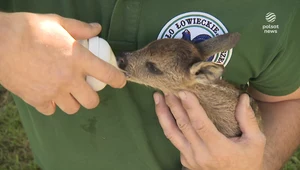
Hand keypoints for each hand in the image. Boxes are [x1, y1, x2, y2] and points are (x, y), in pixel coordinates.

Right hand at [0, 12, 125, 114]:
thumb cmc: (28, 29)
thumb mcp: (57, 22)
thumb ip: (80, 28)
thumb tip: (97, 28)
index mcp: (78, 59)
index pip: (108, 74)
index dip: (118, 80)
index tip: (120, 81)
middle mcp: (69, 79)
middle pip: (92, 101)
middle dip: (92, 96)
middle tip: (86, 88)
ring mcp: (53, 91)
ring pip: (73, 108)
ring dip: (73, 102)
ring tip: (66, 91)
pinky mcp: (37, 99)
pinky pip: (51, 110)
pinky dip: (52, 104)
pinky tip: (47, 94)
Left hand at [154, 92, 265, 169]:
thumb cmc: (247, 162)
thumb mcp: (255, 142)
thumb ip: (248, 120)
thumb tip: (243, 97)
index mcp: (219, 149)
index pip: (201, 125)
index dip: (191, 107)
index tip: (183, 92)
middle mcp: (201, 154)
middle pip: (183, 126)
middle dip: (173, 105)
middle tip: (168, 88)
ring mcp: (190, 158)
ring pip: (171, 133)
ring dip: (163, 113)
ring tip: (157, 97)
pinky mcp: (185, 160)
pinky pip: (173, 139)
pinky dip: (168, 124)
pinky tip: (165, 111)